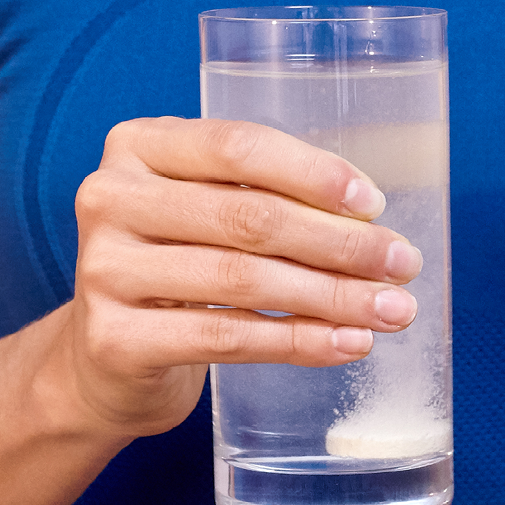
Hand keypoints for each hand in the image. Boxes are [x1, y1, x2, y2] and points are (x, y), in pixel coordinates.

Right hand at [60, 116, 422, 439]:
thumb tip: (372, 222)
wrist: (105, 359)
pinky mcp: (114, 338)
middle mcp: (110, 197)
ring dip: (331, 296)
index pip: (238, 145)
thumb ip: (267, 196)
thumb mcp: (207, 209)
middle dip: (339, 243)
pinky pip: (226, 337)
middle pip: (248, 216)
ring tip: (390, 311)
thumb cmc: (179, 265)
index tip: (374, 205)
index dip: (313, 174)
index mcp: (139, 145)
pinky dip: (298, 342)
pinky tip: (347, 343)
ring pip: (243, 279)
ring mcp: (104, 269)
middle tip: (401, 265)